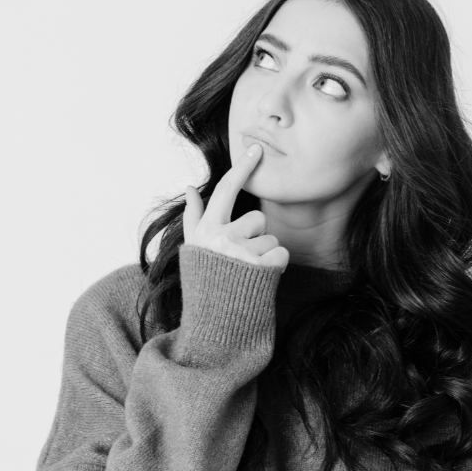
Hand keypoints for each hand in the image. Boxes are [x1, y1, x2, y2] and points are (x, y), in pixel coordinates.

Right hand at [181, 142, 289, 270]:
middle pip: (258, 218)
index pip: (227, 189)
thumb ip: (194, 216)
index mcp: (207, 229)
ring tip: (248, 272)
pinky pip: (281, 254)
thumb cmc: (206, 280)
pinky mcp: (262, 268)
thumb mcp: (194, 247)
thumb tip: (190, 187)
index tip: (257, 149)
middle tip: (242, 258)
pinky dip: (276, 266)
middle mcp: (223, 238)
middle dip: (256, 236)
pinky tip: (261, 278)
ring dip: (265, 255)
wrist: (215, 321)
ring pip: (271, 238)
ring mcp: (242, 253)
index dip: (243, 167)